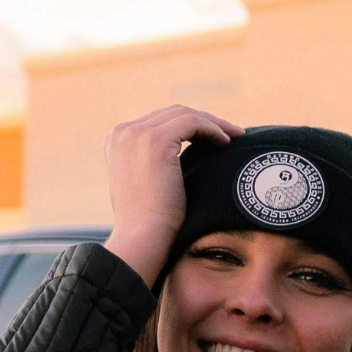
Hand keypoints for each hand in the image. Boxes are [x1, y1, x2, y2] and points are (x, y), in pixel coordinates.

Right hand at [102, 105, 243, 283]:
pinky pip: (192, 123)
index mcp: (117, 140)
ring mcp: (136, 133)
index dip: (190, 126)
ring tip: (234, 136)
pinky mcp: (154, 140)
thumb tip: (178, 159)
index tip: (214, 137)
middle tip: (230, 133)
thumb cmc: (150, 222)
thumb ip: (154, 164)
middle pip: (172, 114)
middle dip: (204, 121)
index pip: (160, 121)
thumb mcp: (147, 184)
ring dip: (213, 123)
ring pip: (184, 115)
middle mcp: (123, 131)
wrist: (143, 237)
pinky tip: (225, 143)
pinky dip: (212, 129)